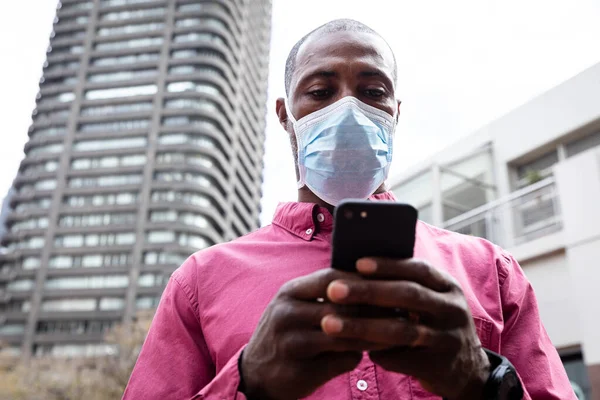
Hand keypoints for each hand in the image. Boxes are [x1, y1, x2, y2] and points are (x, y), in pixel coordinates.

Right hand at [240, 269, 389, 399]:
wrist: (254, 374)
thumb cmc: (286, 334)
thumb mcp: (296, 306)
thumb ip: (326, 295)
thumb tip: (371, 283)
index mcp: (289, 292)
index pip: (332, 278)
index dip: (361, 280)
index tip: (389, 283)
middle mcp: (287, 313)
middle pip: (342, 307)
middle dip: (375, 309)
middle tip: (403, 310)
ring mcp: (292, 343)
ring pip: (346, 336)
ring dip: (374, 335)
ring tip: (398, 332)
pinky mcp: (300, 370)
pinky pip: (340, 361)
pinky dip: (359, 357)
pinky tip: (373, 354)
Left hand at [322, 258, 490, 399]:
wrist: (466, 369)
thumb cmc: (433, 323)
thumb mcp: (430, 300)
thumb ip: (403, 285)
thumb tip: (355, 270)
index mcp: (447, 286)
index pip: (417, 268)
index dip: (387, 265)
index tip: (357, 263)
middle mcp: (452, 309)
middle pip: (408, 295)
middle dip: (367, 291)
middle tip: (333, 290)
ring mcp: (449, 338)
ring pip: (401, 330)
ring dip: (361, 326)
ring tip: (330, 324)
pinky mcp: (440, 366)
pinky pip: (402, 358)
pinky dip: (376, 353)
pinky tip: (352, 350)